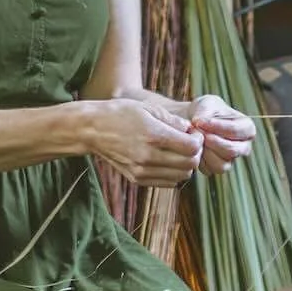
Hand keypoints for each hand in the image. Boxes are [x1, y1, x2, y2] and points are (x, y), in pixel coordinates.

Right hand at [83, 93, 203, 186]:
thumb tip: (191, 130)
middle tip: (189, 143)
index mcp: (153, 135)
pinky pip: (168, 183)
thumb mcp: (148, 108)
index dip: (198, 140)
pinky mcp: (137, 179)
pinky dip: (173, 174)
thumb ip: (173, 120)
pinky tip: (167, 160)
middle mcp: (148, 156)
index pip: (192, 147)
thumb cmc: (120, 114)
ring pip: (181, 177)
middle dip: (195, 153)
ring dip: (185, 165)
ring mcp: (142, 171)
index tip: (194, 134)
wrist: (93, 130)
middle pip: (189, 164)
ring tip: (178, 152)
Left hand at [188, 92, 254, 177]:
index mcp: (247, 128)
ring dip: (205, 152)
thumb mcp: (206, 103)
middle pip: (232, 151)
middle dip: (211, 142)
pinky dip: (200, 160)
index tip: (200, 121)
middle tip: (197, 132)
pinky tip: (195, 148)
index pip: (236, 131)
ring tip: (196, 140)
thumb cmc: (205, 110)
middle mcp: (243, 147)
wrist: (193, 121)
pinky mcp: (218, 168)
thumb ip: (205, 111)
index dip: (217, 127)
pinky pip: (210, 170)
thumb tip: (199, 122)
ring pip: (222, 164)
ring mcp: (232, 159)